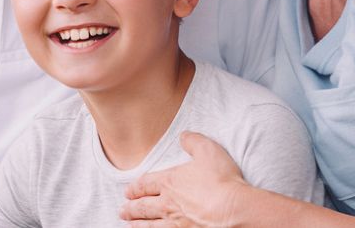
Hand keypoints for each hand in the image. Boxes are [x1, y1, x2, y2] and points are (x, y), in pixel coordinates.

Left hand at [120, 131, 247, 226]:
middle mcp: (167, 203)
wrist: (232, 209)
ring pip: (149, 224)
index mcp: (170, 181)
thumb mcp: (208, 150)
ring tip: (129, 224)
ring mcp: (174, 222)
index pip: (145, 184)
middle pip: (143, 206)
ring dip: (137, 224)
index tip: (128, 191)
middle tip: (122, 210)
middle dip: (131, 208)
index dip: (135, 187)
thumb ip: (193, 141)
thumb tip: (183, 135)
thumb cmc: (221, 180)